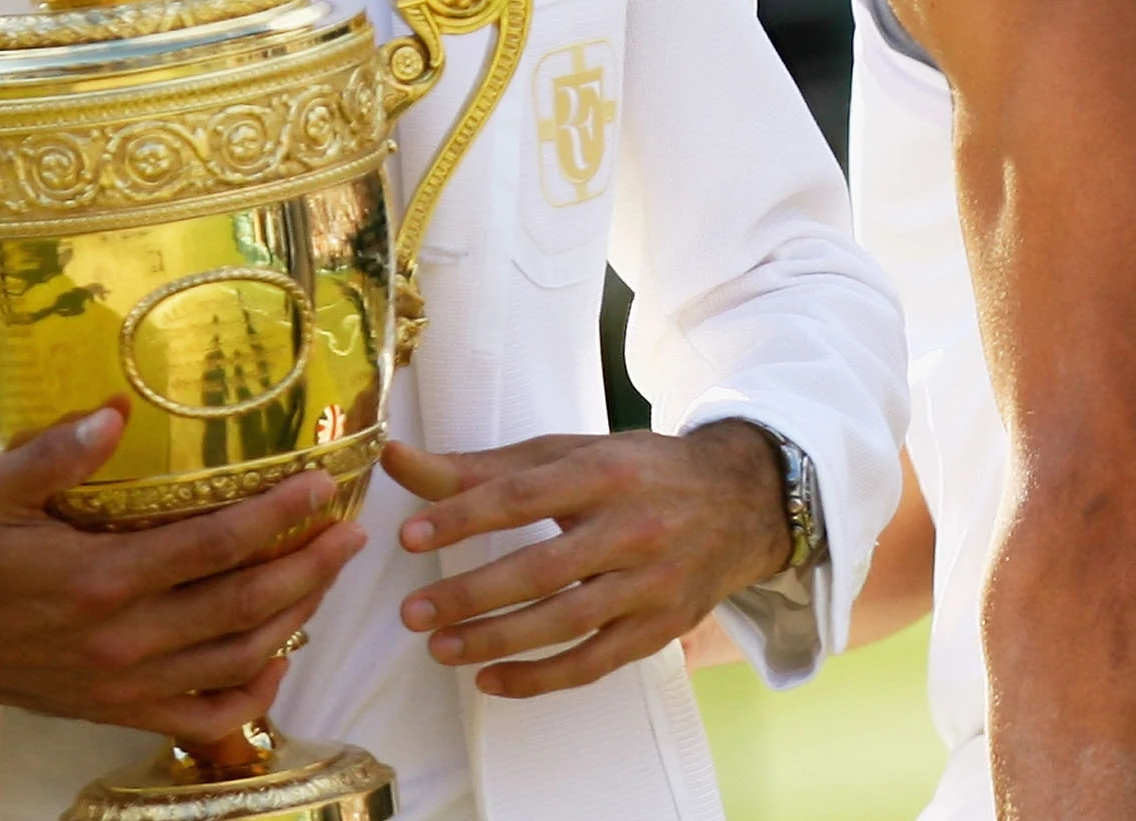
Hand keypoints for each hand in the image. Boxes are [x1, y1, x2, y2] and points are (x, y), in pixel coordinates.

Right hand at [0, 403, 365, 740]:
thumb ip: (58, 452)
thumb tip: (118, 410)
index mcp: (100, 578)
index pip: (215, 545)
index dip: (278, 515)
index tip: (322, 487)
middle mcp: (123, 638)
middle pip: (245, 606)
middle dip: (309, 567)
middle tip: (352, 533)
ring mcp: (123, 683)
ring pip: (237, 659)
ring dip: (294, 620)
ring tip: (325, 577)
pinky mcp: (116, 711)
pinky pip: (204, 716)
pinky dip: (252, 695)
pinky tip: (276, 660)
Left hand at [384, 423, 788, 697]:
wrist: (738, 502)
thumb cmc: (637, 472)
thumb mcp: (568, 454)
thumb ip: (481, 467)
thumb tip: (397, 460)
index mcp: (603, 472)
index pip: (523, 497)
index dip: (463, 518)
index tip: (410, 537)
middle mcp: (632, 528)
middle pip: (542, 568)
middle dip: (472, 595)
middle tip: (413, 613)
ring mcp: (650, 583)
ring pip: (566, 622)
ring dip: (497, 640)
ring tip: (440, 648)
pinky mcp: (659, 628)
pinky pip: (594, 663)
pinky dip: (541, 678)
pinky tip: (491, 681)